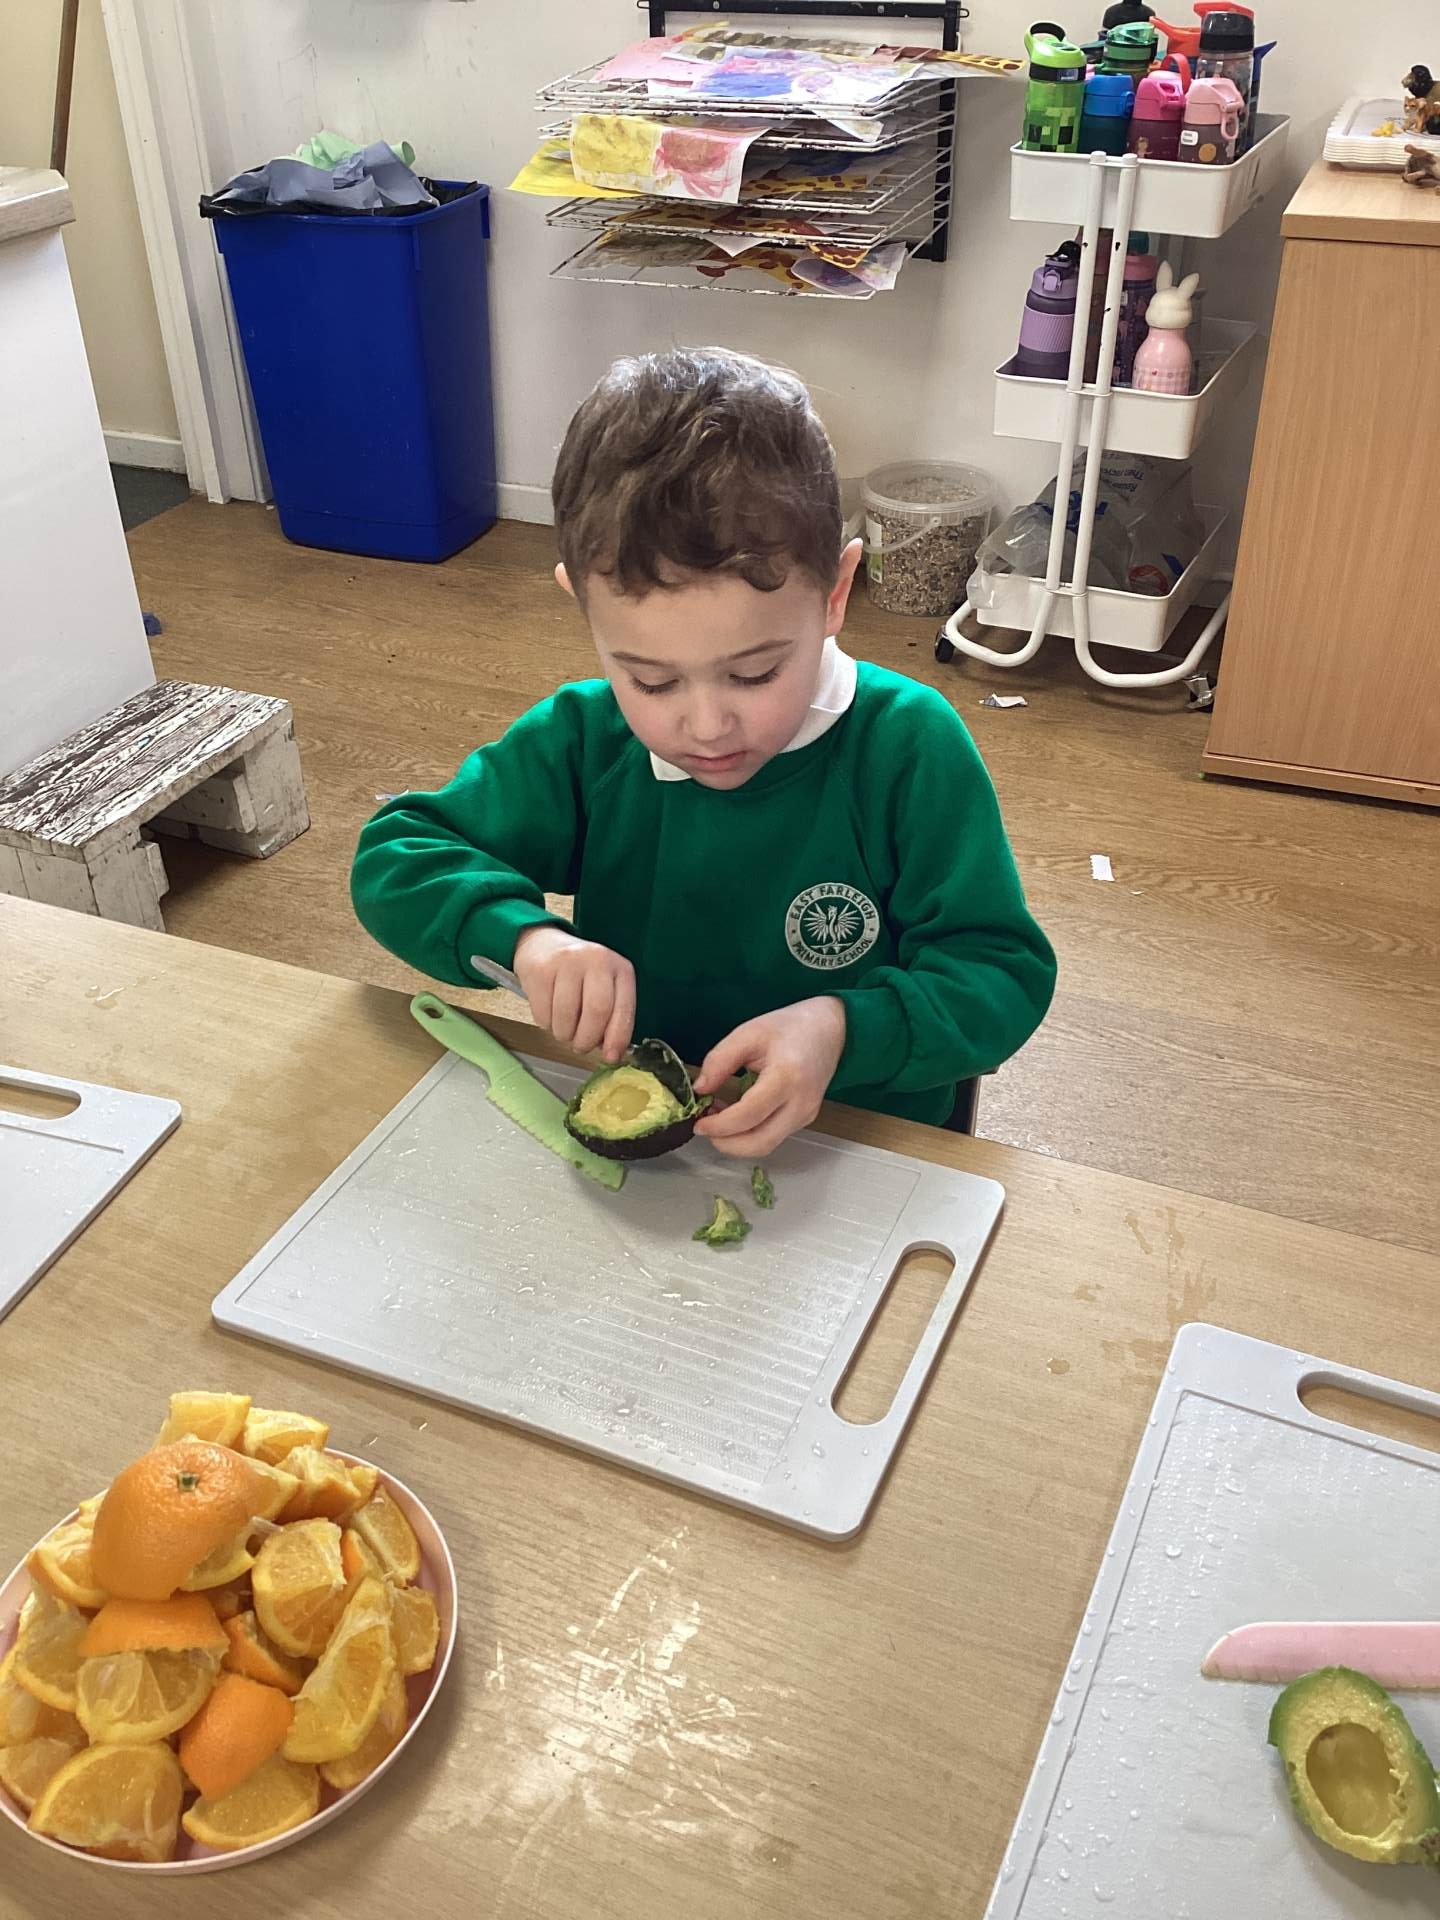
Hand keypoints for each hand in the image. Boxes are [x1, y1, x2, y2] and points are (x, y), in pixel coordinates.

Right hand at [513, 926, 634, 1061]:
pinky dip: (546, 1024)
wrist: (542, 944)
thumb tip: (611, 1054)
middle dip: (587, 1039)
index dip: (617, 1038)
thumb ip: (611, 1017)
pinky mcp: (540, 970)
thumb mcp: (604, 988)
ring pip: (567, 1017)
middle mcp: (596, 960)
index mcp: (620, 968)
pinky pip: (543, 1014)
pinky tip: (549, 1013)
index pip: (623, 1008)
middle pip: (597, 1011)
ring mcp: (567, 962)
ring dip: (564, 1035)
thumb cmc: (579, 974)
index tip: (611, 1058)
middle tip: (581, 1046)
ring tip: (564, 1028)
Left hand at [692, 998, 845, 1158]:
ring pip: (766, 1145)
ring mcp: (806, 1114)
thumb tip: (700, 1090)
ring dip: (737, 1141)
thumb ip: (720, 1060)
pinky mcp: (805, 1119)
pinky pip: (773, 1136)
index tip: (698, 1121)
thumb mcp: (749, 1033)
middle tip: (704, 1127)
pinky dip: (750, 1134)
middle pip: (760, 1143)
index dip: (719, 1126)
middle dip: (726, 1144)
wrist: (831, 1028)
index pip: (748, 1116)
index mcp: (786, 1077)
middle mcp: (800, 1103)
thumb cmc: (790, 1027)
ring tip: (718, 1118)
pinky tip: (736, 1115)